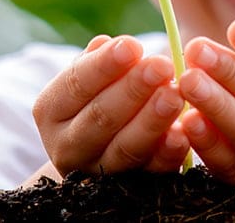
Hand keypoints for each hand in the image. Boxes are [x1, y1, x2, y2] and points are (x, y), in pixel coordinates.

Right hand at [32, 35, 189, 178]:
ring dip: (152, 120)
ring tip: (175, 95)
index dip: (104, 65)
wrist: (100, 150)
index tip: (132, 45)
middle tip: (161, 66)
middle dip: (133, 89)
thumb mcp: (90, 78)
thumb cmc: (98, 97)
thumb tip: (105, 43)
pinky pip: (151, 173)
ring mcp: (97, 173)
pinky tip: (183, 134)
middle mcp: (67, 145)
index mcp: (51, 110)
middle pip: (100, 117)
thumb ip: (98, 61)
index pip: (76, 83)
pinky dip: (167, 154)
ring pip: (125, 148)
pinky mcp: (130, 191)